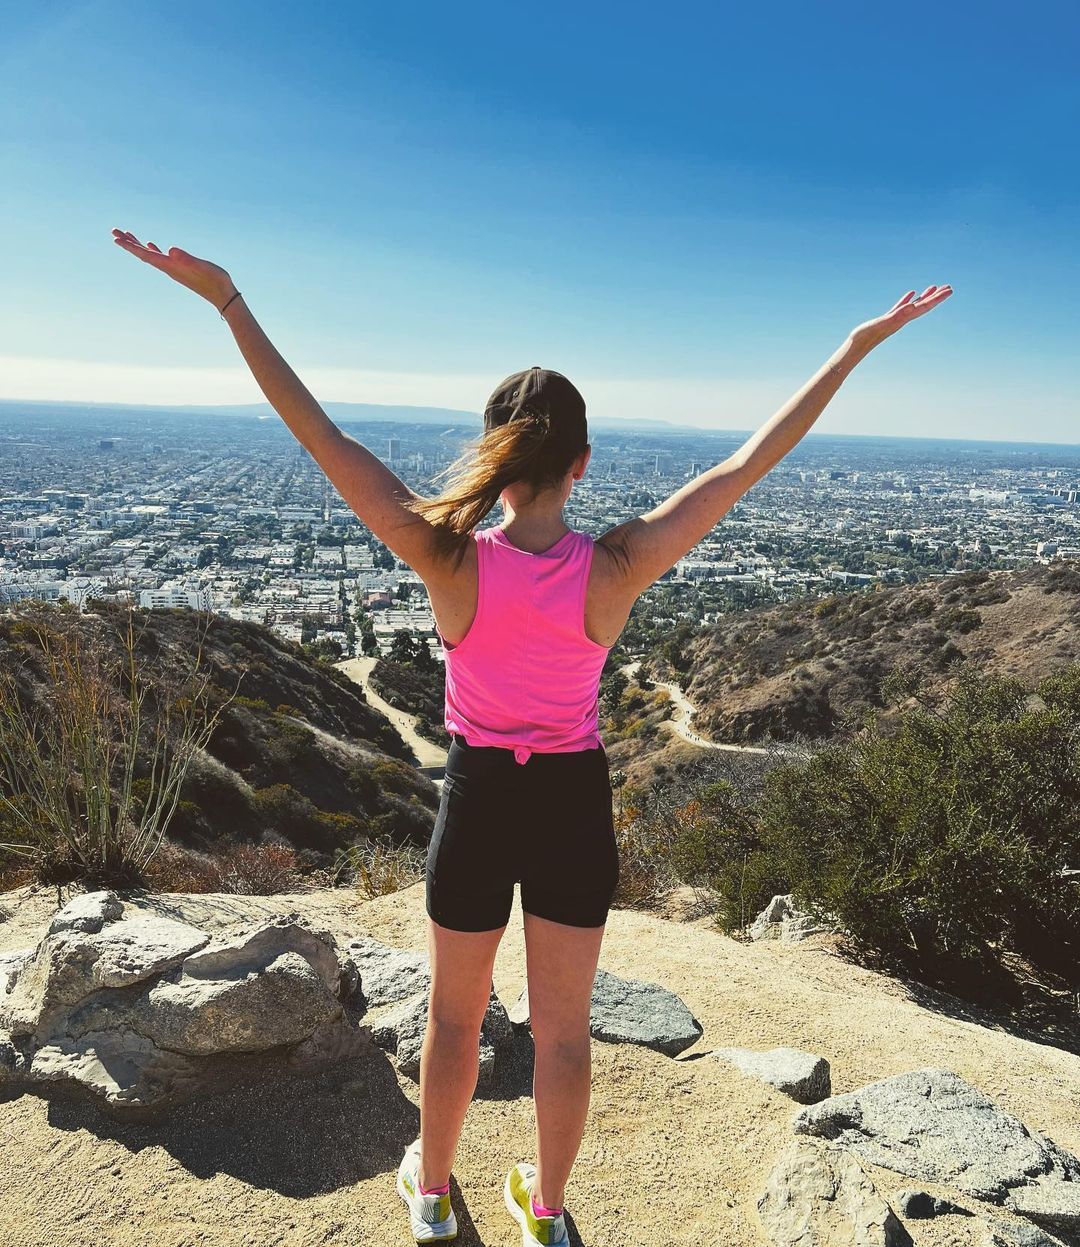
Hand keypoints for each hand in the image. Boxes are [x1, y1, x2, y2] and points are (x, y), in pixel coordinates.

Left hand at [111, 229, 236, 309]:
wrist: (224, 297)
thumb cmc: (216, 281)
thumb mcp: (203, 267)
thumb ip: (187, 259)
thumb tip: (170, 249)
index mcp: (171, 266)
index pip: (146, 255)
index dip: (131, 246)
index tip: (116, 238)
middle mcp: (169, 268)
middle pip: (143, 255)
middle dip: (129, 243)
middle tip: (114, 231)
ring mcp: (174, 269)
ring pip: (150, 255)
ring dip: (138, 245)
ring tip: (126, 236)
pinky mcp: (181, 269)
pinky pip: (162, 257)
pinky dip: (153, 250)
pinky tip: (152, 245)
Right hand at [848, 285, 952, 354]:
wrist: (855, 348)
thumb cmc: (866, 336)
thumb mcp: (882, 323)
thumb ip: (897, 315)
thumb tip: (912, 306)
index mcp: (903, 319)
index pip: (924, 306)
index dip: (937, 298)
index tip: (949, 290)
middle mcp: (902, 319)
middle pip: (923, 306)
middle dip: (936, 297)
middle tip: (949, 288)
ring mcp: (895, 319)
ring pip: (914, 306)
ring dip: (925, 297)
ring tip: (934, 288)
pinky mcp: (887, 319)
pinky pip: (901, 306)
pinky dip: (908, 299)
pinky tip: (911, 293)